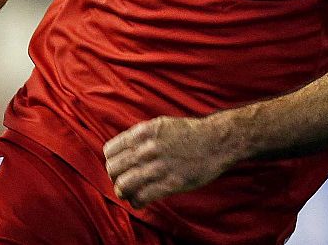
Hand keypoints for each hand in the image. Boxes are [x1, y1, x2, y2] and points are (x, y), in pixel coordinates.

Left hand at [103, 115, 237, 208]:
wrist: (216, 141)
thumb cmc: (189, 133)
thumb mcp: (159, 125)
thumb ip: (140, 136)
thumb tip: (123, 148)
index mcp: (142, 133)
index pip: (110, 151)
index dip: (111, 162)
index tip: (117, 168)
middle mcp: (147, 149)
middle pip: (113, 169)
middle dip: (114, 178)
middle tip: (121, 182)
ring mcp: (159, 166)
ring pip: (124, 184)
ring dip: (122, 192)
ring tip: (127, 194)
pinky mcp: (171, 183)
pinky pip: (143, 196)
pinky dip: (136, 202)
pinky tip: (138, 202)